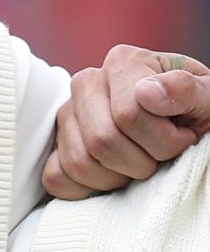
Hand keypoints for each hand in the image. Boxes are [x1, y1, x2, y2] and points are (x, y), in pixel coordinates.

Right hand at [45, 46, 209, 199]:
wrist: (189, 126)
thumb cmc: (200, 112)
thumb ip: (188, 91)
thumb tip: (146, 93)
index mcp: (124, 62)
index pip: (129, 115)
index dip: (164, 140)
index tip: (186, 137)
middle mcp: (87, 83)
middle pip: (102, 140)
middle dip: (142, 162)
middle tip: (164, 156)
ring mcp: (67, 116)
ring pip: (79, 163)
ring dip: (119, 178)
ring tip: (142, 164)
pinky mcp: (56, 146)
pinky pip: (56, 178)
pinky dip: (87, 189)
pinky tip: (115, 177)